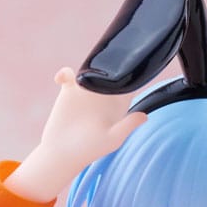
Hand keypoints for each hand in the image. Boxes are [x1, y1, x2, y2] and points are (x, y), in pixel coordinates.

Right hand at [5, 67, 146, 202]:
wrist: (63, 154)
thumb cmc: (90, 150)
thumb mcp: (112, 139)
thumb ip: (128, 125)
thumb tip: (144, 115)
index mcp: (117, 106)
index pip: (130, 85)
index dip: (133, 74)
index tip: (134, 63)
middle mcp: (103, 97)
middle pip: (112, 72)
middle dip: (114, 60)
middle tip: (112, 51)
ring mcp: (86, 93)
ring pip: (92, 69)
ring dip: (91, 63)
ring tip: (89, 64)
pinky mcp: (69, 92)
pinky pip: (68, 76)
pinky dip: (65, 73)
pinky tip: (62, 79)